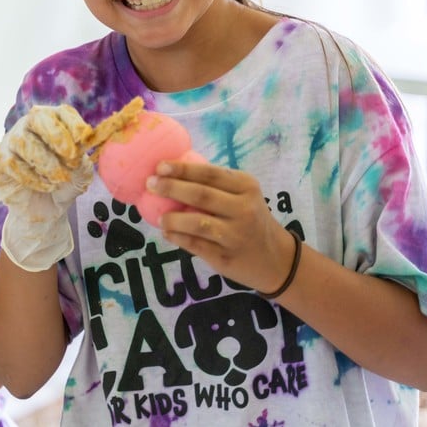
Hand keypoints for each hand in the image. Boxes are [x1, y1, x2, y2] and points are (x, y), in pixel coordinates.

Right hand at [0, 104, 93, 271]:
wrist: (48, 208)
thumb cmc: (65, 181)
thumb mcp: (81, 170)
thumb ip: (81, 156)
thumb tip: (79, 143)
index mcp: (54, 122)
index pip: (62, 112)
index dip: (73, 123)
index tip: (83, 138)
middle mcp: (31, 125)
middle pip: (38, 118)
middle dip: (57, 136)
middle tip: (71, 157)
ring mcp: (12, 140)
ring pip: (24, 143)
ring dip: (47, 164)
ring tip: (60, 179)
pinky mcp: (0, 159)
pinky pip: (14, 164)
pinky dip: (34, 179)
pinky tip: (46, 187)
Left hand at [148, 161, 297, 292]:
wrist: (275, 259)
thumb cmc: (250, 219)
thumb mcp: (243, 196)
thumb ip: (215, 185)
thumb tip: (171, 172)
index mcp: (246, 187)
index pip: (210, 173)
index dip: (182, 169)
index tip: (159, 166)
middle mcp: (244, 209)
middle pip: (201, 195)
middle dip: (171, 188)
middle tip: (150, 184)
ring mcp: (236, 235)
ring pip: (196, 222)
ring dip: (172, 218)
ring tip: (159, 217)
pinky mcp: (226, 257)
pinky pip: (195, 245)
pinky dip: (177, 237)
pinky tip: (167, 233)